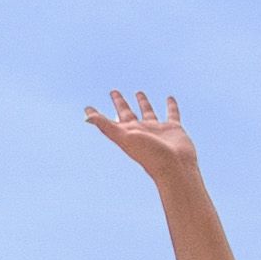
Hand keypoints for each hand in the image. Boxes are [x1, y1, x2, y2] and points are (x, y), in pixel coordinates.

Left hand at [83, 87, 199, 184]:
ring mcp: (157, 130)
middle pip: (127, 113)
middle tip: (113, 92)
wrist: (174, 167)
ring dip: (143, 103)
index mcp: (127, 133)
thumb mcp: (123, 138)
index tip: (88, 107)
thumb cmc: (148, 154)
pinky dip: (171, 106)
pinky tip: (170, 98)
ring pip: (148, 112)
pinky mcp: (173, 129)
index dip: (98, 114)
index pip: (109, 121)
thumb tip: (86, 117)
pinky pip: (172, 113)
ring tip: (138, 92)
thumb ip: (106, 126)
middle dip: (120, 103)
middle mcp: (140, 131)